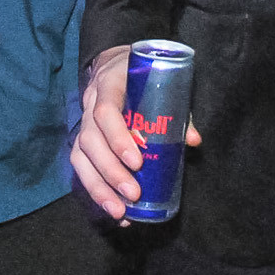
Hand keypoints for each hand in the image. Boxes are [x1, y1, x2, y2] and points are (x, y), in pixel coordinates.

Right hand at [69, 44, 201, 221]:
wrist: (115, 62)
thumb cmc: (142, 74)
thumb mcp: (161, 81)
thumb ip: (178, 110)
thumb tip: (194, 141)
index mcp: (109, 84)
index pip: (105, 112)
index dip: (118, 138)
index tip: (137, 162)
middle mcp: (90, 103)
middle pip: (90, 141)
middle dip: (110, 171)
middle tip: (133, 193)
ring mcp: (82, 121)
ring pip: (80, 157)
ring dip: (98, 187)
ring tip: (119, 212)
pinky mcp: (82, 138)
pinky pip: (81, 166)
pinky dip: (95, 190)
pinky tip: (114, 210)